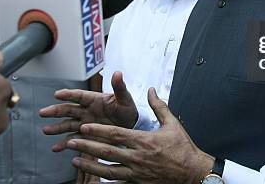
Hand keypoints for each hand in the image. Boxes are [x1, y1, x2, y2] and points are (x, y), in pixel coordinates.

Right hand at [40, 71, 137, 151]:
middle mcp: (86, 111)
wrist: (130, 126)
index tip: (57, 94)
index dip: (69, 94)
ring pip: (67, 125)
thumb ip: (119, 87)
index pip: (79, 96)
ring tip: (46, 130)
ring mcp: (84, 124)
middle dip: (55, 111)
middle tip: (43, 112)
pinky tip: (55, 148)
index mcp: (94, 99)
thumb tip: (118, 73)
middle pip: (68, 110)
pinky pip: (73, 140)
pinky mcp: (85, 136)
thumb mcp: (125, 99)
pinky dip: (63, 144)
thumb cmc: (127, 109)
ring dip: (56, 128)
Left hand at [65, 88, 213, 183]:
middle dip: (87, 146)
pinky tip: (92, 180)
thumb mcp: (172, 123)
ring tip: (75, 161)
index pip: (115, 134)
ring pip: (107, 170)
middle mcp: (137, 158)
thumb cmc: (183, 148)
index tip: (84, 127)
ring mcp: (136, 173)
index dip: (97, 131)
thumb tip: (151, 90)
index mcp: (143, 141)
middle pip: (106, 152)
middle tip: (71, 142)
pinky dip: (103, 183)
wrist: (193, 172)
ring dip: (90, 165)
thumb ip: (159, 106)